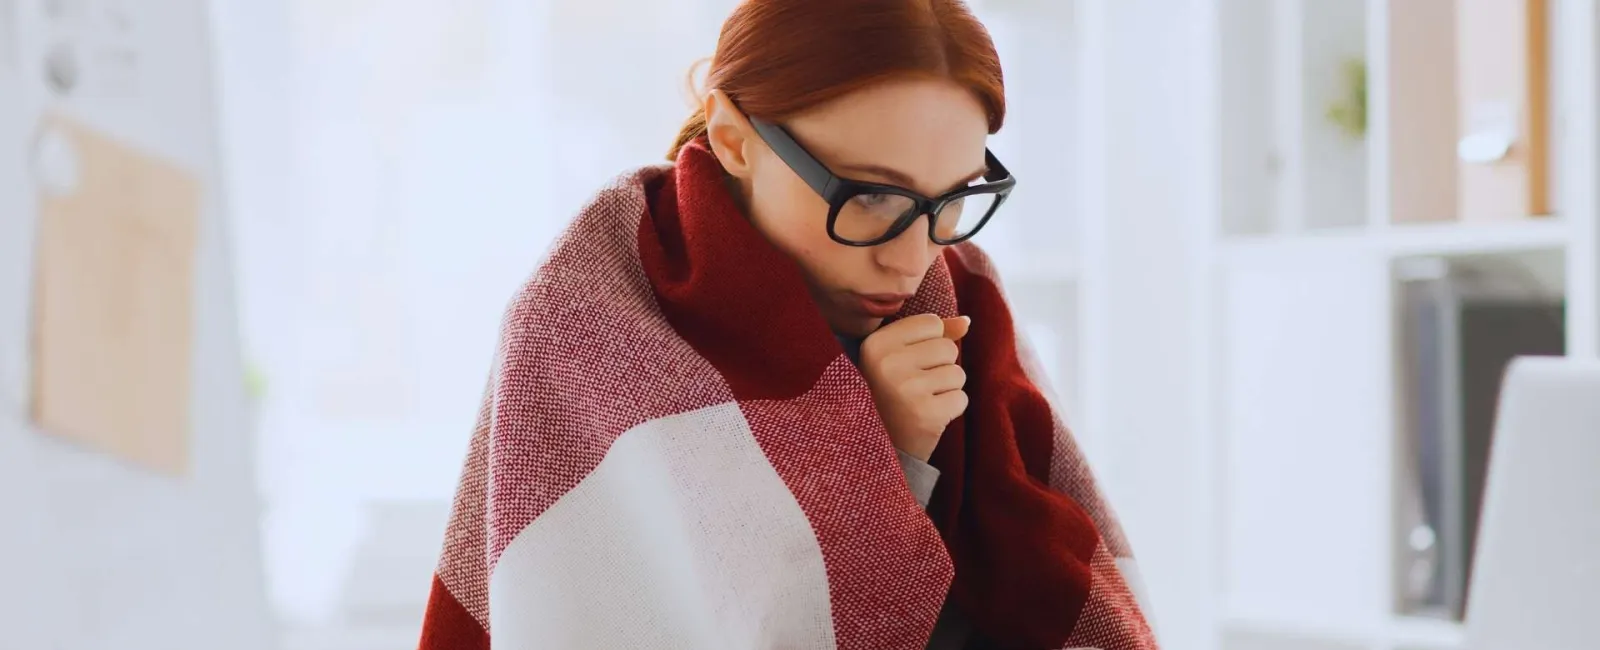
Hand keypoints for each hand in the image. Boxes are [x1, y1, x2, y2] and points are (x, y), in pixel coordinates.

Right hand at [859, 313, 970, 461]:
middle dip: (940, 368)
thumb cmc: (890, 396)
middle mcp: (887, 364)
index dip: (928, 344)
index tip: (907, 365)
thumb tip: (966, 321)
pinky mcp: (926, 414)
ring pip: (957, 373)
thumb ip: (932, 335)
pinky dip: (951, 409)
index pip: (931, 323)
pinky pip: (961, 398)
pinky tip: (928, 416)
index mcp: (875, 344)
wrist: (877, 448)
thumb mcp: (899, 358)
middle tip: (914, 388)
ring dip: (946, 389)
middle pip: (947, 347)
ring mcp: (907, 390)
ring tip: (921, 401)